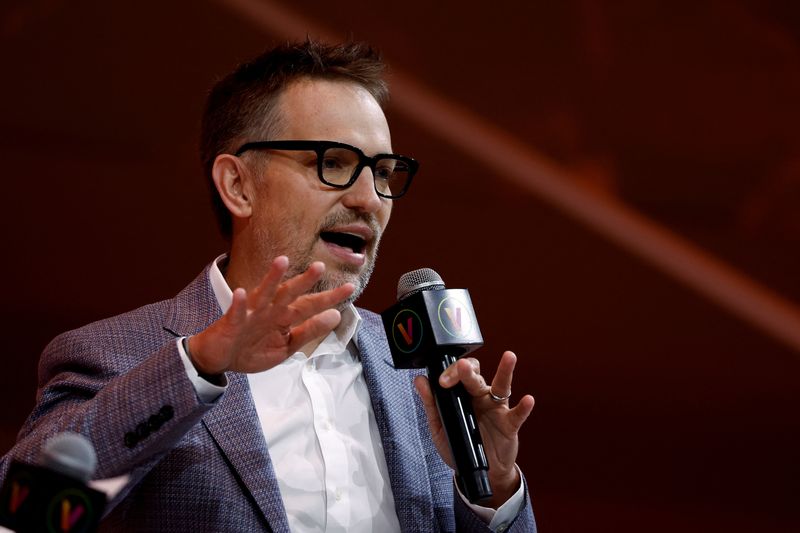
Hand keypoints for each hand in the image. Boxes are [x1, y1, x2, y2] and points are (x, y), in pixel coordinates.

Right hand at [188, 256, 354, 374]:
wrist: (221, 360)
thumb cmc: (253, 349)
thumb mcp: (287, 346)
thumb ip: (310, 330)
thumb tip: (336, 316)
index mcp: (284, 317)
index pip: (310, 305)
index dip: (329, 298)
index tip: (350, 287)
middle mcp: (270, 310)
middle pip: (290, 293)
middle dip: (304, 281)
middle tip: (320, 267)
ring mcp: (251, 314)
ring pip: (263, 293)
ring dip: (271, 278)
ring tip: (282, 262)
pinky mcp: (232, 322)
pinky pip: (236, 312)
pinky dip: (239, 303)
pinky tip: (241, 293)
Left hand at [414, 351, 534, 507]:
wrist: (479, 472)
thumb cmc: (460, 445)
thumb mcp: (439, 426)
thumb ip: (431, 404)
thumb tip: (420, 380)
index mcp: (463, 395)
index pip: (458, 375)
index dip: (450, 374)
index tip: (441, 382)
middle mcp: (481, 397)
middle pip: (476, 377)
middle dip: (468, 371)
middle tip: (461, 367)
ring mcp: (496, 409)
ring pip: (502, 386)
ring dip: (505, 371)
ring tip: (509, 357)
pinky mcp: (509, 425)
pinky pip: (517, 414)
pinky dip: (524, 407)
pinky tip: (527, 399)